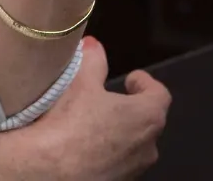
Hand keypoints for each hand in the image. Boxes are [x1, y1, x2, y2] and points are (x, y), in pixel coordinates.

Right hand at [0, 35, 170, 180]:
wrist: (52, 171)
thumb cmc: (73, 122)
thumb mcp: (80, 82)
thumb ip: (92, 60)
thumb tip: (94, 45)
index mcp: (147, 117)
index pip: (160, 95)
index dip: (145, 83)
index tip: (129, 78)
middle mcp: (149, 147)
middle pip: (147, 121)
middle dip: (129, 107)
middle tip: (105, 97)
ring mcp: (135, 170)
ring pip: (133, 144)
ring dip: (118, 131)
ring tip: (90, 120)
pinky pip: (118, 162)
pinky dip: (106, 151)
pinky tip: (82, 144)